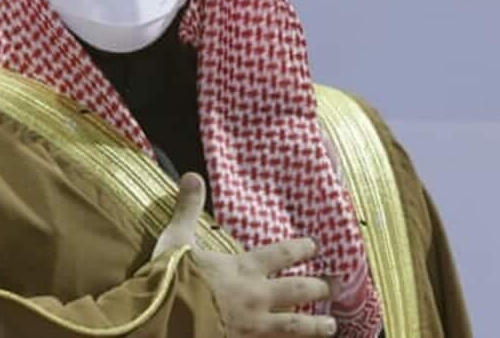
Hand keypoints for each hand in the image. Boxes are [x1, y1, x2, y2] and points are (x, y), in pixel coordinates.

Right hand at [153, 173, 336, 336]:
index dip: (301, 249)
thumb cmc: (170, 277)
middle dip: (319, 287)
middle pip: (298, 290)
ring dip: (317, 325)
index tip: (316, 245)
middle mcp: (255, 296)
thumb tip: (192, 175)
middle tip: (336, 285)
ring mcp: (254, 325)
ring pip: (296, 325)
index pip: (281, 254)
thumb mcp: (177, 238)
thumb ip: (189, 208)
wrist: (164, 317)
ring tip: (332, 326)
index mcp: (242, 268)